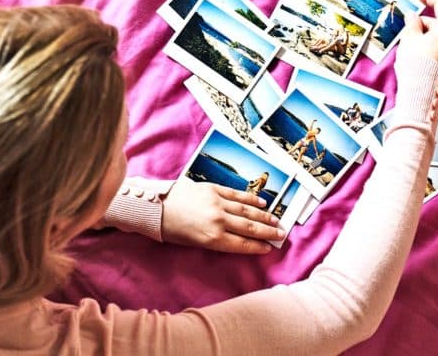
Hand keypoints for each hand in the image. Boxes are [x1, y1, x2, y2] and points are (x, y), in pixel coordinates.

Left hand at [160, 179, 285, 253]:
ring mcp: (217, 203)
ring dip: (264, 216)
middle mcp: (218, 221)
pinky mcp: (213, 189)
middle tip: (281, 234)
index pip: (243, 244)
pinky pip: (237, 195)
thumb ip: (217, 242)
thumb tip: (238, 240)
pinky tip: (262, 203)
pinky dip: (251, 200)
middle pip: (250, 228)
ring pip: (247, 211)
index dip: (259, 247)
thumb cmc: (171, 230)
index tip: (271, 248)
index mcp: (212, 239)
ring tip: (277, 221)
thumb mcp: (194, 244)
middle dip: (268, 232)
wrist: (156, 207)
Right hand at [397, 0, 437, 71]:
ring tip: (407, 42)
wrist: (422, 91)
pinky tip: (414, 50)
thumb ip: (412, 23)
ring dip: (423, 33)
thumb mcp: (410, 38)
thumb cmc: (416, 62)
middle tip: (405, 26)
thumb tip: (412, 16)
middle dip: (421, 21)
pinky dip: (427, 42)